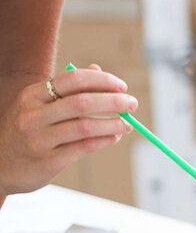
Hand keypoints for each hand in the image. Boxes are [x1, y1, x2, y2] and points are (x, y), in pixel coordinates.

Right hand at [0, 65, 135, 196]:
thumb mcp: (38, 106)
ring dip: (113, 124)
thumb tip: (99, 70)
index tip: (122, 86)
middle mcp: (32, 116)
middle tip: (132, 104)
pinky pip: (84, 147)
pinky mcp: (47, 162)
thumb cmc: (27, 131)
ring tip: (127, 124)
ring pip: (85, 127)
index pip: (72, 80)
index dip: (102, 81)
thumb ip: (67, 89)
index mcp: (32, 96)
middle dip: (114, 101)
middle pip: (82, 102)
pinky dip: (105, 140)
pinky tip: (114, 137)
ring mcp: (38, 140)